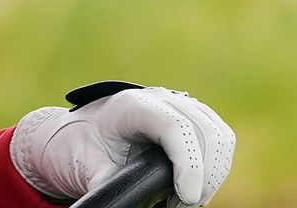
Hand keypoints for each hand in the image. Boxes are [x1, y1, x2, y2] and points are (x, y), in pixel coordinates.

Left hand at [10, 86, 234, 206]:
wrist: (77, 133)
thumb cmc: (78, 148)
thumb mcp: (84, 167)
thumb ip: (107, 183)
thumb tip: (129, 201)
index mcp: (131, 105)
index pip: (174, 126)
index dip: (189, 163)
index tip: (186, 198)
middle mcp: (160, 99)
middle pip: (204, 131)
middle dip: (203, 175)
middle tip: (180, 204)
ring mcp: (180, 106)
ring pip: (219, 136)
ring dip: (212, 173)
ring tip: (183, 199)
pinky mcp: (193, 119)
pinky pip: (220, 140)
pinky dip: (214, 168)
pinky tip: (191, 187)